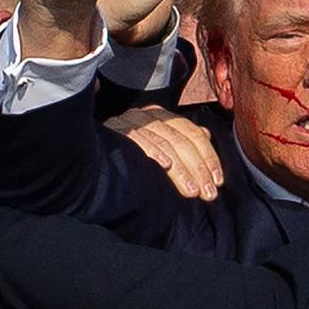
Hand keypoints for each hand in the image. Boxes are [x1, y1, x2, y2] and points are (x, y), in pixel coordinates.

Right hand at [105, 106, 222, 199]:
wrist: (91, 156)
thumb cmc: (132, 155)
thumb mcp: (162, 146)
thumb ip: (183, 140)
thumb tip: (205, 134)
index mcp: (162, 116)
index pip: (193, 133)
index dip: (209, 158)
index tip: (218, 181)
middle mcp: (148, 115)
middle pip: (181, 140)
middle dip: (199, 169)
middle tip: (208, 193)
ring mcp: (130, 121)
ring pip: (164, 143)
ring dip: (181, 170)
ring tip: (192, 191)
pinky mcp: (114, 130)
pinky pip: (137, 140)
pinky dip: (153, 152)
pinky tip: (165, 166)